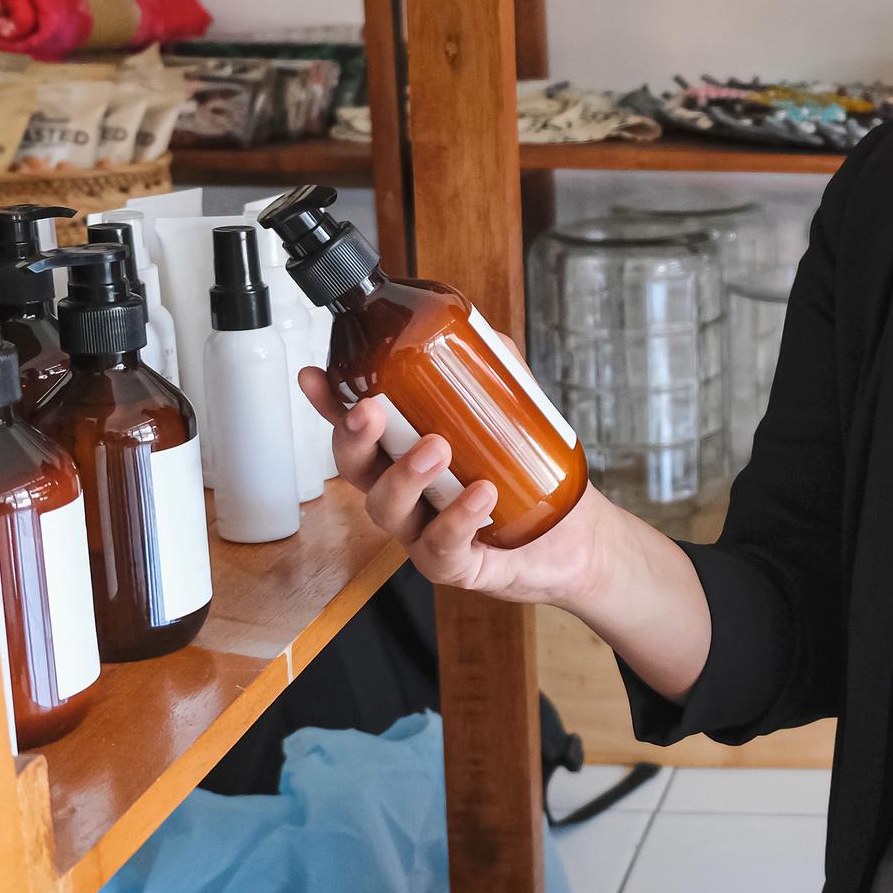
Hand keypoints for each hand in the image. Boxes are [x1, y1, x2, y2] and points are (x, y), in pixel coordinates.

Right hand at [298, 366, 606, 604]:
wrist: (578, 536)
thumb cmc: (532, 477)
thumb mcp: (512, 413)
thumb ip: (488, 371)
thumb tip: (471, 328)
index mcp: (406, 454)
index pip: (356, 427)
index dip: (328, 404)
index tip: (314, 377)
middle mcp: (406, 494)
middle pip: (356, 469)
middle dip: (354, 438)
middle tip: (370, 412)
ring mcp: (423, 531)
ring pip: (389, 509)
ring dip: (406, 476)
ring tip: (438, 448)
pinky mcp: (453, 564)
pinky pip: (441, 546)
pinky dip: (456, 519)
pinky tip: (480, 495)